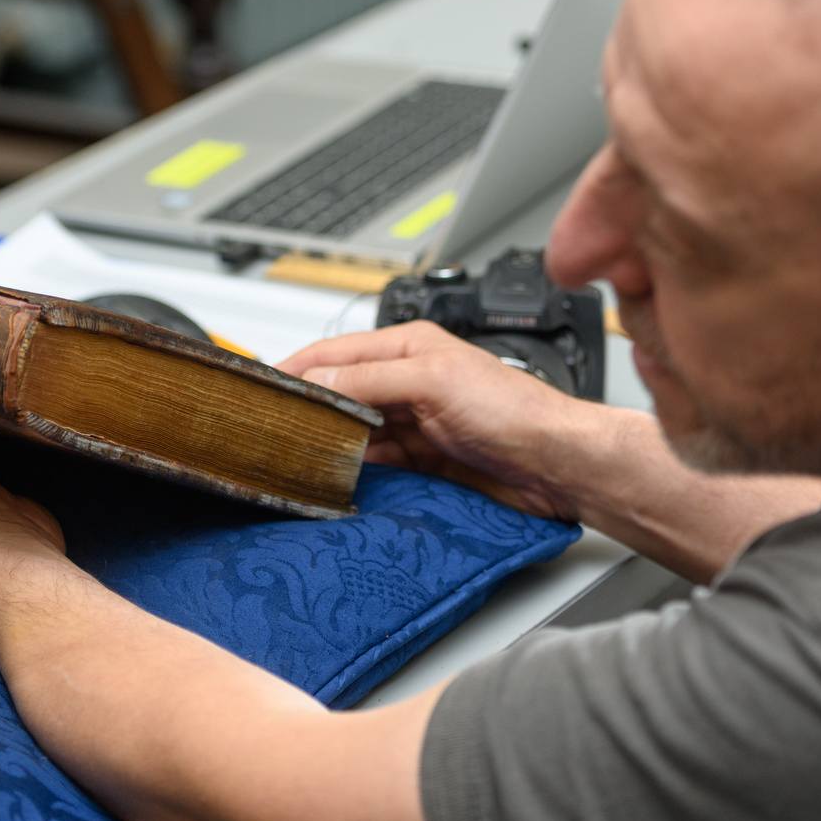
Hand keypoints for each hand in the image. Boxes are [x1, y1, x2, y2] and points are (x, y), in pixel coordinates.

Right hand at [281, 321, 606, 520]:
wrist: (555, 465)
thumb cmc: (514, 409)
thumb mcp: (432, 380)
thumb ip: (370, 378)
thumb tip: (318, 381)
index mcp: (409, 345)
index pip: (335, 352)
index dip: (298, 368)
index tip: (265, 389)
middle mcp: (408, 380)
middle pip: (339, 392)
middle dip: (309, 408)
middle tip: (275, 428)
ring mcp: (413, 422)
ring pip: (352, 430)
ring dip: (329, 442)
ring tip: (299, 454)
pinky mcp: (421, 460)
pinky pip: (373, 462)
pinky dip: (352, 469)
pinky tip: (336, 475)